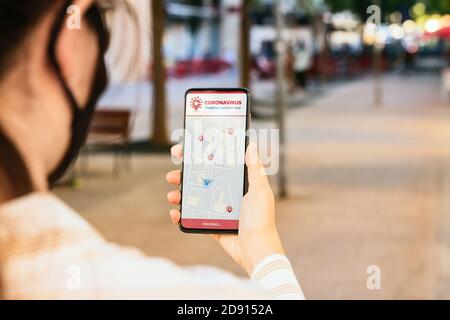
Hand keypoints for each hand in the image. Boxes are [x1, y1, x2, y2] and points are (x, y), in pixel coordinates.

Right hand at [166, 143, 284, 274]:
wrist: (255, 249)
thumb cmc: (260, 219)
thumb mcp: (259, 190)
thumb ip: (254, 169)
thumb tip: (251, 146)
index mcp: (237, 183)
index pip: (216, 164)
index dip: (201, 156)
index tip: (186, 150)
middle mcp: (225, 193)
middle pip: (200, 179)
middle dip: (183, 175)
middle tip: (172, 174)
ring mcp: (216, 209)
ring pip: (193, 197)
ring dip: (179, 194)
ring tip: (172, 195)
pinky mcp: (211, 223)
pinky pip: (192, 217)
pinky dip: (181, 215)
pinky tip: (175, 213)